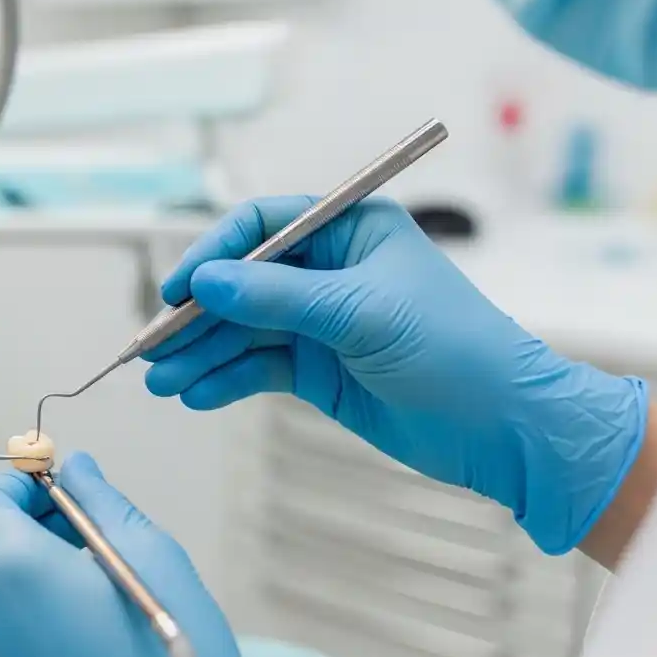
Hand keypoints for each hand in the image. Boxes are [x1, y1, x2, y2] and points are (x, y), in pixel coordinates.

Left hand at [0, 454, 252, 656]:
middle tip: (74, 534)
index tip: (58, 494)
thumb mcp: (150, 555)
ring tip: (78, 583)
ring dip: (12, 571)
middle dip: (12, 527)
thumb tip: (75, 467)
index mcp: (10, 564)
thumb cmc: (171, 651)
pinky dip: (14, 614)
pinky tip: (70, 626)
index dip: (16, 489)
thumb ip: (100, 501)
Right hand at [144, 195, 647, 554]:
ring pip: (240, 331)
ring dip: (199, 355)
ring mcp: (319, 322)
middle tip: (150, 350)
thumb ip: (277, 299)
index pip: (259, 227)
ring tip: (162, 384)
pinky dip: (223, 381)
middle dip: (194, 318)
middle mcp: (328, 270)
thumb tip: (203, 283)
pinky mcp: (316, 370)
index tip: (177, 291)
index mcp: (349, 230)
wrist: (506, 429)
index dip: (212, 256)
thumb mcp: (362, 314)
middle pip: (239, 284)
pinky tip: (196, 396)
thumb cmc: (456, 350)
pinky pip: (256, 368)